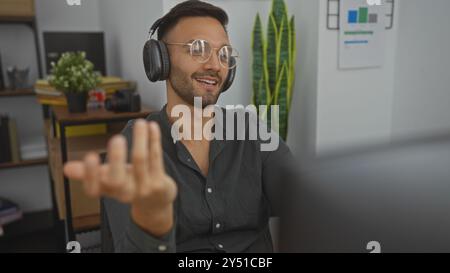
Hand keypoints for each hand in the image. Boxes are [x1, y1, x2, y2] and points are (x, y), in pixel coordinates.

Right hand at [63, 120, 176, 236]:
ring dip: (140, 140)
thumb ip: (89, 173)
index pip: (94, 189)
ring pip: (141, 162)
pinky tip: (152, 127)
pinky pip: (157, 158)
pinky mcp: (160, 183)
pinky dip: (154, 141)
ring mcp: (144, 188)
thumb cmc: (129, 187)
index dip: (90, 175)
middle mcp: (125, 192)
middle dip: (116, 158)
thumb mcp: (108, 181)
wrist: (156, 204)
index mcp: (109, 191)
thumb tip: (67, 168)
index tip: (90, 156)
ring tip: (140, 123)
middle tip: (117, 138)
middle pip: (118, 180)